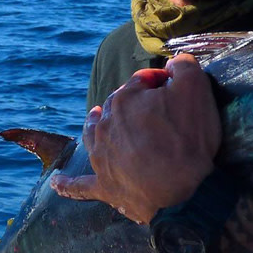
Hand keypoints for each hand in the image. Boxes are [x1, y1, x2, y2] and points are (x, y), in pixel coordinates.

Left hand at [51, 53, 220, 223]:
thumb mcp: (196, 90)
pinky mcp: (103, 186)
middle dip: (132, 103)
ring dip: (94, 125)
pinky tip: (56, 183)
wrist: (177, 191)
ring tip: (94, 118)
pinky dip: (67, 184)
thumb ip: (183, 66)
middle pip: (117, 106)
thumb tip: (174, 62)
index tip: (176, 87)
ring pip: (93, 134)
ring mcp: (101, 156)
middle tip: (153, 107)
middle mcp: (106, 125)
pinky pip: (78, 186)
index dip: (162, 81)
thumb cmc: (187, 139)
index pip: (143, 81)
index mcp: (125, 99)